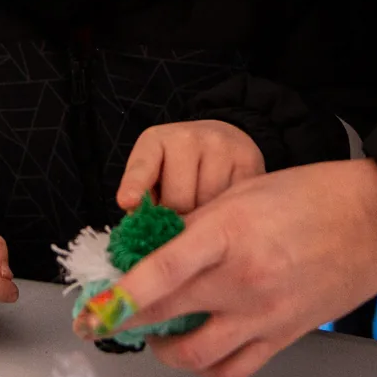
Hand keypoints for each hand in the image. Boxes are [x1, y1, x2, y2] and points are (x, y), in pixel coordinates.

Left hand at [79, 159, 376, 376]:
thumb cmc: (313, 193)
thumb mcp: (243, 192)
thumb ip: (198, 224)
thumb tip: (155, 249)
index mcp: (230, 233)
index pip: (161, 272)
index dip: (120, 296)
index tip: (91, 309)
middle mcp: (244, 280)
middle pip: (166, 315)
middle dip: (127, 321)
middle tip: (107, 317)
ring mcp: (265, 314)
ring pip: (195, 355)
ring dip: (166, 350)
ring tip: (158, 335)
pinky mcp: (285, 335)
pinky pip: (233, 369)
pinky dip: (208, 366)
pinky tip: (200, 346)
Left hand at [118, 120, 263, 213]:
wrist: (221, 138)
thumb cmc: (178, 167)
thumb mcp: (155, 176)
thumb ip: (147, 202)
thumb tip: (148, 239)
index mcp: (155, 141)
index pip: (142, 165)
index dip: (135, 185)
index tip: (128, 201)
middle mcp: (186, 137)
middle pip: (179, 200)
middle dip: (178, 219)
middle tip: (182, 221)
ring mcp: (220, 146)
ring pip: (210, 205)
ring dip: (207, 219)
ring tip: (206, 209)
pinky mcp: (248, 159)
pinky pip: (237, 203)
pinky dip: (231, 214)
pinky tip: (227, 207)